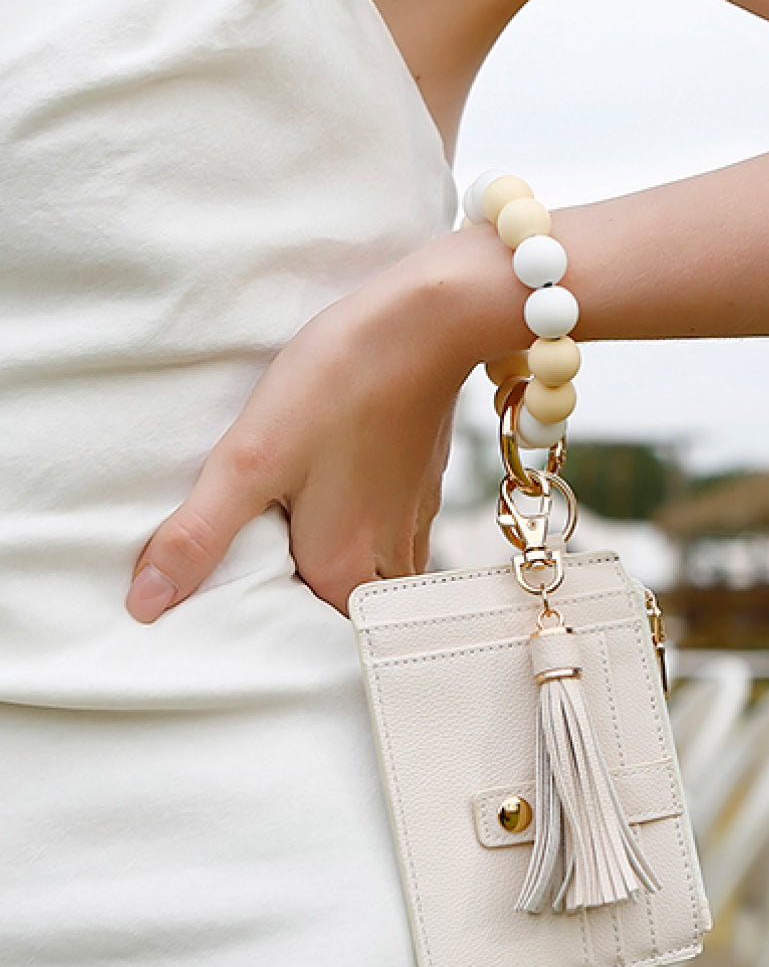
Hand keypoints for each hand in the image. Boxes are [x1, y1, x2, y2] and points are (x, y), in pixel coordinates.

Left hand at [125, 239, 487, 622]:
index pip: (301, 643)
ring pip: (364, 581)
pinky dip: (352, 538)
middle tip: (245, 585)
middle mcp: (387, 565)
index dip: (263, 638)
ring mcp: (410, 531)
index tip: (226, 627)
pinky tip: (324, 501)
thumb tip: (146, 605)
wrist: (424, 324)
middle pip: (335, 616)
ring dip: (325, 571)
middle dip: (295, 608)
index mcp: (343, 571)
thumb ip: (199, 536)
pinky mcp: (419, 495)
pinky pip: (382, 544)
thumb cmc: (339, 384)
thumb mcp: (250, 458)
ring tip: (280, 544)